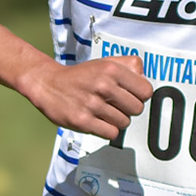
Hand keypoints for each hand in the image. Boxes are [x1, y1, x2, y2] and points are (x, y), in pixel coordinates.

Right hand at [23, 55, 153, 140]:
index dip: (140, 95)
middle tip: (117, 105)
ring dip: (117, 120)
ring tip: (105, 112)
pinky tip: (99, 121)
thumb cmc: (81, 76)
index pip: (146, 90)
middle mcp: (103, 85)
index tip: (132, 95)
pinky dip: (107, 130)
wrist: (48, 84)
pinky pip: (111, 133)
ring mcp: (93, 104)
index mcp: (112, 69)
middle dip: (129, 109)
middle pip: (137, 109)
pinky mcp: (83, 121)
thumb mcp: (106, 62)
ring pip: (125, 122)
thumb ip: (129, 66)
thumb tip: (145, 80)